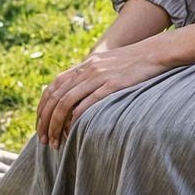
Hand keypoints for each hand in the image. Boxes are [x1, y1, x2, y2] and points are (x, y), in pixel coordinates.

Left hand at [35, 42, 168, 149]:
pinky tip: (73, 132)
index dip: (42, 108)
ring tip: (56, 142)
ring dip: (56, 125)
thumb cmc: (133, 63)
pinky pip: (88, 103)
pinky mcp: (113, 84)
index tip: (40, 125)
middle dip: (45, 122)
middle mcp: (87, 70)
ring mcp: (99, 76)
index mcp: (84, 65)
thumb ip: (92, 77)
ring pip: (66, 102)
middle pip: (55, 98)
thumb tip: (79, 99)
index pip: (53, 87)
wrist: (155, 52)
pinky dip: (76, 119)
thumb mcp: (107, 65)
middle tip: (44, 140)